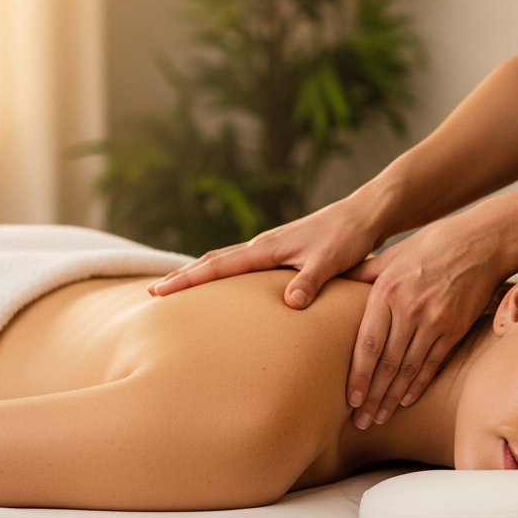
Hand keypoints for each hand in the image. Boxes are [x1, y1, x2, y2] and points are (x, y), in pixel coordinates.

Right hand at [147, 195, 381, 308]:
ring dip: (198, 275)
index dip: (188, 280)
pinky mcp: (280, 253)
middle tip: (152, 294)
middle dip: (182, 277)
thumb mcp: (331, 261)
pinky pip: (240, 265)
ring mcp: (269, 248)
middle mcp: (262, 246)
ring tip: (175, 290)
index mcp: (267, 248)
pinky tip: (219, 286)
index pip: (218, 266)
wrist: (364, 215)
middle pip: (212, 262)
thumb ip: (310, 280)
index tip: (160, 292)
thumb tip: (290, 303)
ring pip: (224, 261)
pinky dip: (221, 273)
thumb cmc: (348, 237)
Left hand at [343, 206, 508, 427]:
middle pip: (388, 364)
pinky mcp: (456, 328)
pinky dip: (419, 385)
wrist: (479, 243)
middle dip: (372, 396)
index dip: (358, 375)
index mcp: (387, 292)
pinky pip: (434, 363)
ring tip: (379, 417)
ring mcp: (436, 321)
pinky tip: (406, 400)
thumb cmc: (428, 246)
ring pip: (410, 369)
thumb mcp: (391, 256)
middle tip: (361, 421)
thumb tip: (329, 284)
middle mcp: (410, 310)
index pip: (368, 344)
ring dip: (393, 398)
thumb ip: (362, 275)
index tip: (349, 400)